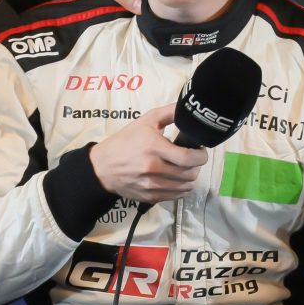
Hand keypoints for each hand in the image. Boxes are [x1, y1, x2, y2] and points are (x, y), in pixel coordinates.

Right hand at [87, 106, 206, 202]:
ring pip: (185, 187)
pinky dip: (181, 188)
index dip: (201, 156)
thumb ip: (169, 112)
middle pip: (189, 174)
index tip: (201, 151)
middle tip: (193, 159)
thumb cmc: (125, 141)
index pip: (188, 158)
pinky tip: (177, 179)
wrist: (102, 166)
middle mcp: (153, 168)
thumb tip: (189, 107)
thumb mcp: (145, 121)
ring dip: (190, 177)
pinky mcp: (150, 197)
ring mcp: (151, 185)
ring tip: (185, 168)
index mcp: (153, 147)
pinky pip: (176, 196)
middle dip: (197, 166)